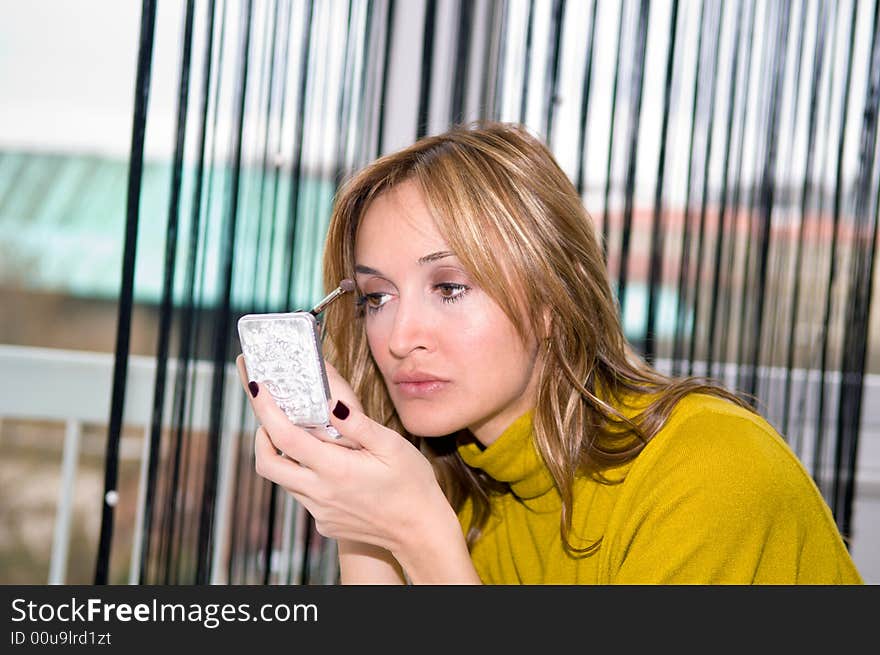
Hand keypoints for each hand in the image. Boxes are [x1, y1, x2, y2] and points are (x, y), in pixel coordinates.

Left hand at [235, 354, 449, 554]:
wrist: (420, 532)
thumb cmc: (411, 484)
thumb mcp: (392, 446)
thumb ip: (357, 424)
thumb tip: (331, 402)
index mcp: (335, 469)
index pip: (285, 436)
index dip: (265, 409)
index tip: (257, 387)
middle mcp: (320, 493)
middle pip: (266, 463)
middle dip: (260, 435)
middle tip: (271, 415)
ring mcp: (320, 511)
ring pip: (284, 480)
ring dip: (283, 455)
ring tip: (302, 435)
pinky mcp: (324, 522)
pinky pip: (302, 495)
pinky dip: (304, 475)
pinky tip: (328, 466)